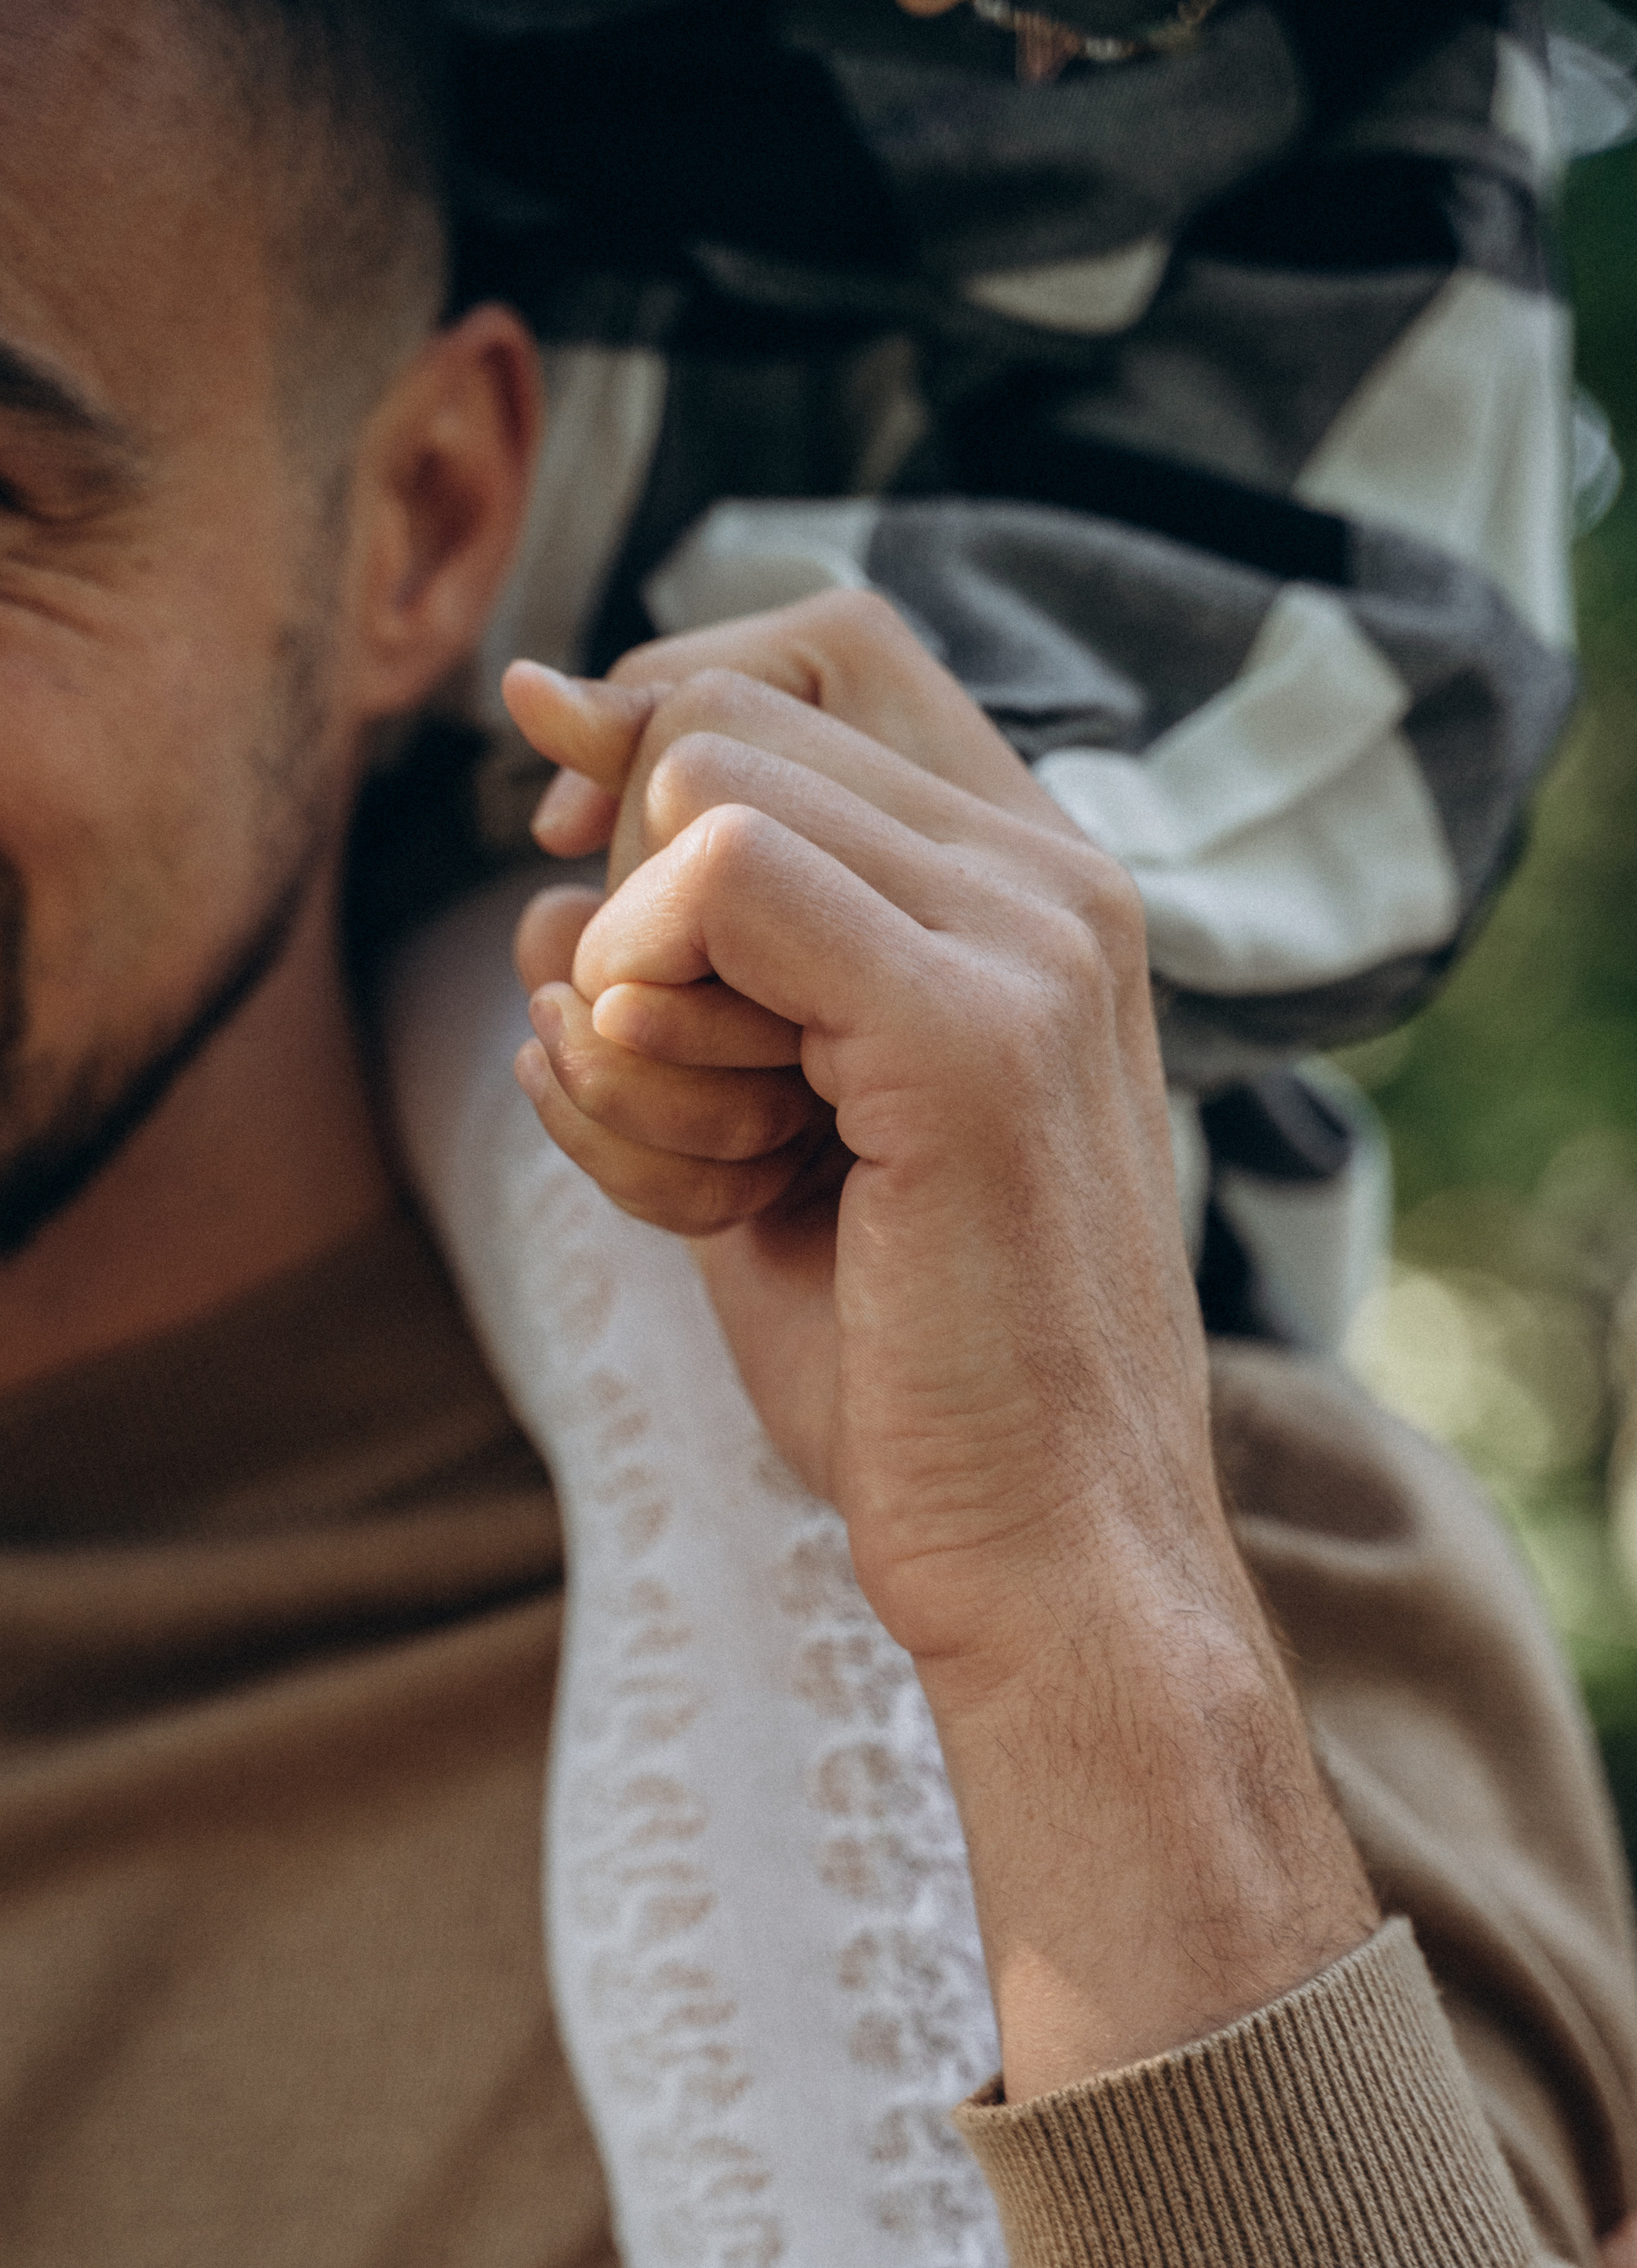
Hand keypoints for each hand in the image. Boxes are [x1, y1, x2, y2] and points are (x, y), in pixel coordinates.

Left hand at [503, 595, 1376, 2094]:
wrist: (1043, 1550)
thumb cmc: (910, 1348)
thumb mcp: (775, 1094)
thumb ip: (689, 909)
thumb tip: (541, 707)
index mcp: (1027, 878)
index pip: (807, 648)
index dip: (653, 728)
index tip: (587, 883)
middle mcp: (1049, 875)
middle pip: (714, 718)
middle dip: (619, 896)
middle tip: (685, 1089)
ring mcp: (1030, 941)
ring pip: (692, 798)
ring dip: (627, 1005)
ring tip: (729, 1174)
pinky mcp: (976, 1032)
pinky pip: (705, 890)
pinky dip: (636, 1040)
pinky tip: (716, 1188)